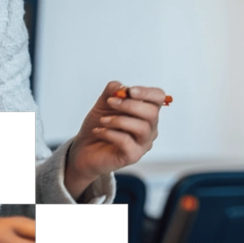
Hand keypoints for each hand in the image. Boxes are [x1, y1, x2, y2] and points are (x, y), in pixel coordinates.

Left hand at [65, 81, 166, 198]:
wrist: (85, 149)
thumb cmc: (99, 126)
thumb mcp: (103, 104)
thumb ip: (112, 92)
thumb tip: (121, 87)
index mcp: (146, 111)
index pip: (159, 98)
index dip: (147, 93)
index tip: (129, 91)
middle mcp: (149, 127)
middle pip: (152, 113)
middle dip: (130, 105)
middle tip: (110, 102)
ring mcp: (143, 143)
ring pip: (142, 128)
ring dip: (119, 120)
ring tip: (103, 120)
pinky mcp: (133, 156)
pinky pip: (127, 142)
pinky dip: (110, 133)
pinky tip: (99, 131)